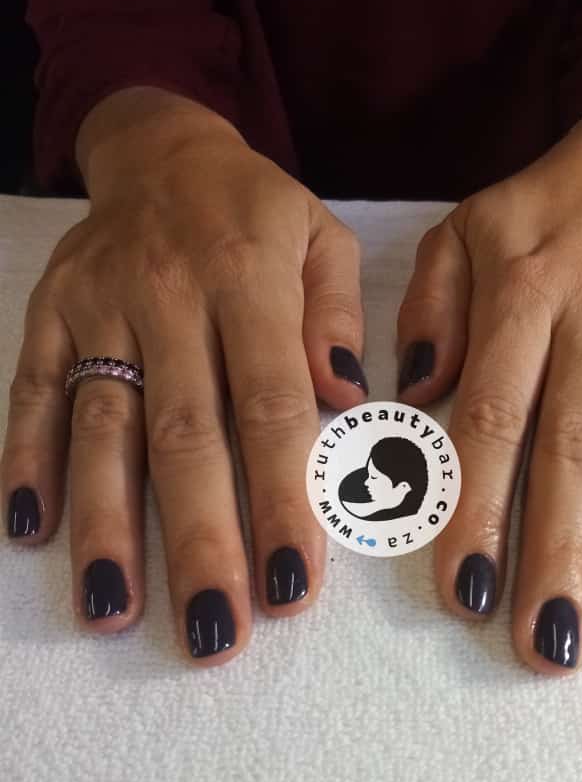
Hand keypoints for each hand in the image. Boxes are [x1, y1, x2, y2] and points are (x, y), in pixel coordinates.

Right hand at [1, 89, 367, 663]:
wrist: (160, 149)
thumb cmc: (256, 209)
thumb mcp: (321, 235)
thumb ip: (335, 315)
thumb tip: (348, 399)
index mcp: (248, 276)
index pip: (270, 405)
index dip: (281, 499)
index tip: (292, 586)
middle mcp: (168, 295)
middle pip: (184, 436)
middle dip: (199, 541)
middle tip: (214, 632)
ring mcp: (98, 308)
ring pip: (103, 429)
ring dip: (106, 525)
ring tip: (112, 612)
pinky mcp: (48, 316)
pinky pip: (32, 393)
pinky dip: (26, 462)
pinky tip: (29, 533)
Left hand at [396, 100, 581, 673]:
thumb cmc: (531, 219)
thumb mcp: (455, 237)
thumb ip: (429, 313)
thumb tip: (417, 397)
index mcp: (519, 292)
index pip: (492, 416)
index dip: (478, 508)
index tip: (466, 593)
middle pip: (576, 444)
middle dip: (561, 550)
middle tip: (548, 643)